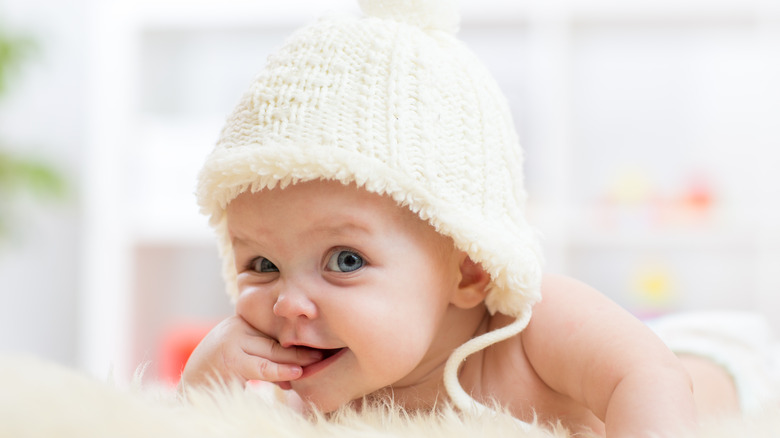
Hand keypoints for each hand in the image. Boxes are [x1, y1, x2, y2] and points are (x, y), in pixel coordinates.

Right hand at [178, 315, 321, 390]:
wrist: (190, 387)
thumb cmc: (220, 372)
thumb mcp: (243, 355)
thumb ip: (265, 355)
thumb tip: (299, 368)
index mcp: (240, 321)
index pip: (274, 330)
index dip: (296, 338)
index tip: (319, 343)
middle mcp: (235, 327)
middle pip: (275, 341)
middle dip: (300, 351)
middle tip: (322, 356)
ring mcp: (230, 343)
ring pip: (271, 354)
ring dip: (293, 363)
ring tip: (311, 367)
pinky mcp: (228, 362)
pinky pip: (261, 369)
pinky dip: (279, 374)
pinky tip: (293, 377)